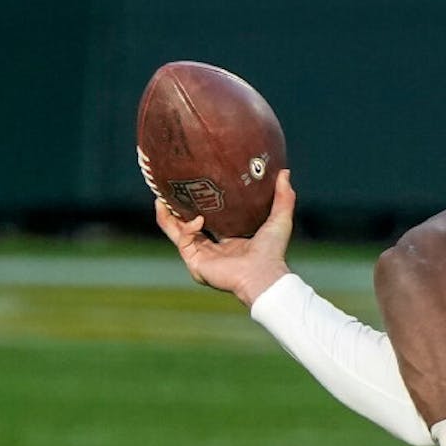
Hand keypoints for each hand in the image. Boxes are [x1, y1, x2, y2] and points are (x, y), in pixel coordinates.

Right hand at [154, 169, 294, 305]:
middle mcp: (213, 249)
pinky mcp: (195, 262)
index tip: (193, 186)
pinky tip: (197, 220)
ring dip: (167, 217)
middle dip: (175, 209)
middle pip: (186, 225)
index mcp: (230, 240)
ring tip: (160, 199)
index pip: (210, 220)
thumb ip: (283, 196)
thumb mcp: (279, 218)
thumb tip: (284, 171)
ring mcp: (202, 256)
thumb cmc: (273, 251)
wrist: (263, 274)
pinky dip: (186, 229)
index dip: (199, 205)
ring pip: (176, 232)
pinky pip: (183, 241)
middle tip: (168, 190)